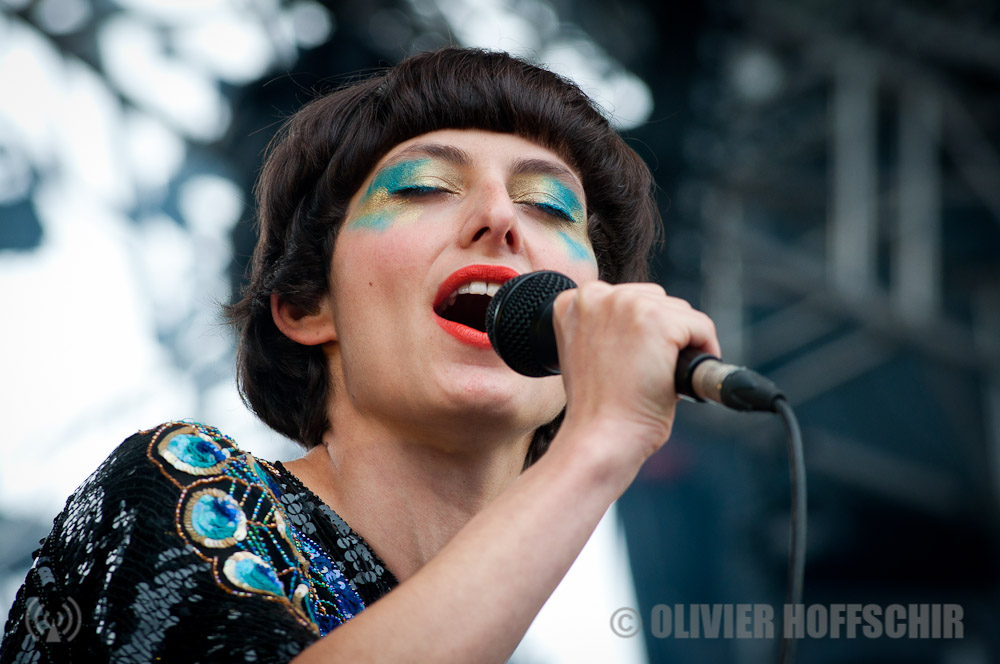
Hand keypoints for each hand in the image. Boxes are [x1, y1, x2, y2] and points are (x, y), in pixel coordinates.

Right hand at [550, 281, 720, 475]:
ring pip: (680, 313)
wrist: (599, 438)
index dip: (641, 335)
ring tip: (660, 378)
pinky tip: (681, 378)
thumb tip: (645, 325)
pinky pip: (701, 326)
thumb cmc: (597, 409)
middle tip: (650, 374)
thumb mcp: (589, 354)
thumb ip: (607, 329)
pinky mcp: (657, 320)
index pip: (629, 300)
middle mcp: (596, 295)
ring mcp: (626, 304)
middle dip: (663, 337)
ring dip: (681, 346)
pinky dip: (704, 352)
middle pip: (657, 300)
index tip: (637, 363)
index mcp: (574, 301)